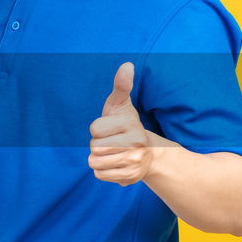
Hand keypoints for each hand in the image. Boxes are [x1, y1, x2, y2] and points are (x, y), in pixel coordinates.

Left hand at [88, 62, 153, 185]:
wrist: (146, 153)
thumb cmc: (125, 125)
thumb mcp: (121, 104)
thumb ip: (121, 85)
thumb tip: (127, 65)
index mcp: (131, 125)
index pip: (94, 129)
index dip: (97, 129)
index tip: (110, 128)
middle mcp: (136, 144)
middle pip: (94, 147)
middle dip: (97, 145)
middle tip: (112, 142)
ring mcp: (134, 162)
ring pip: (94, 162)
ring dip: (98, 158)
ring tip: (112, 153)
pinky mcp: (129, 177)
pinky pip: (99, 175)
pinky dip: (102, 171)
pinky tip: (114, 164)